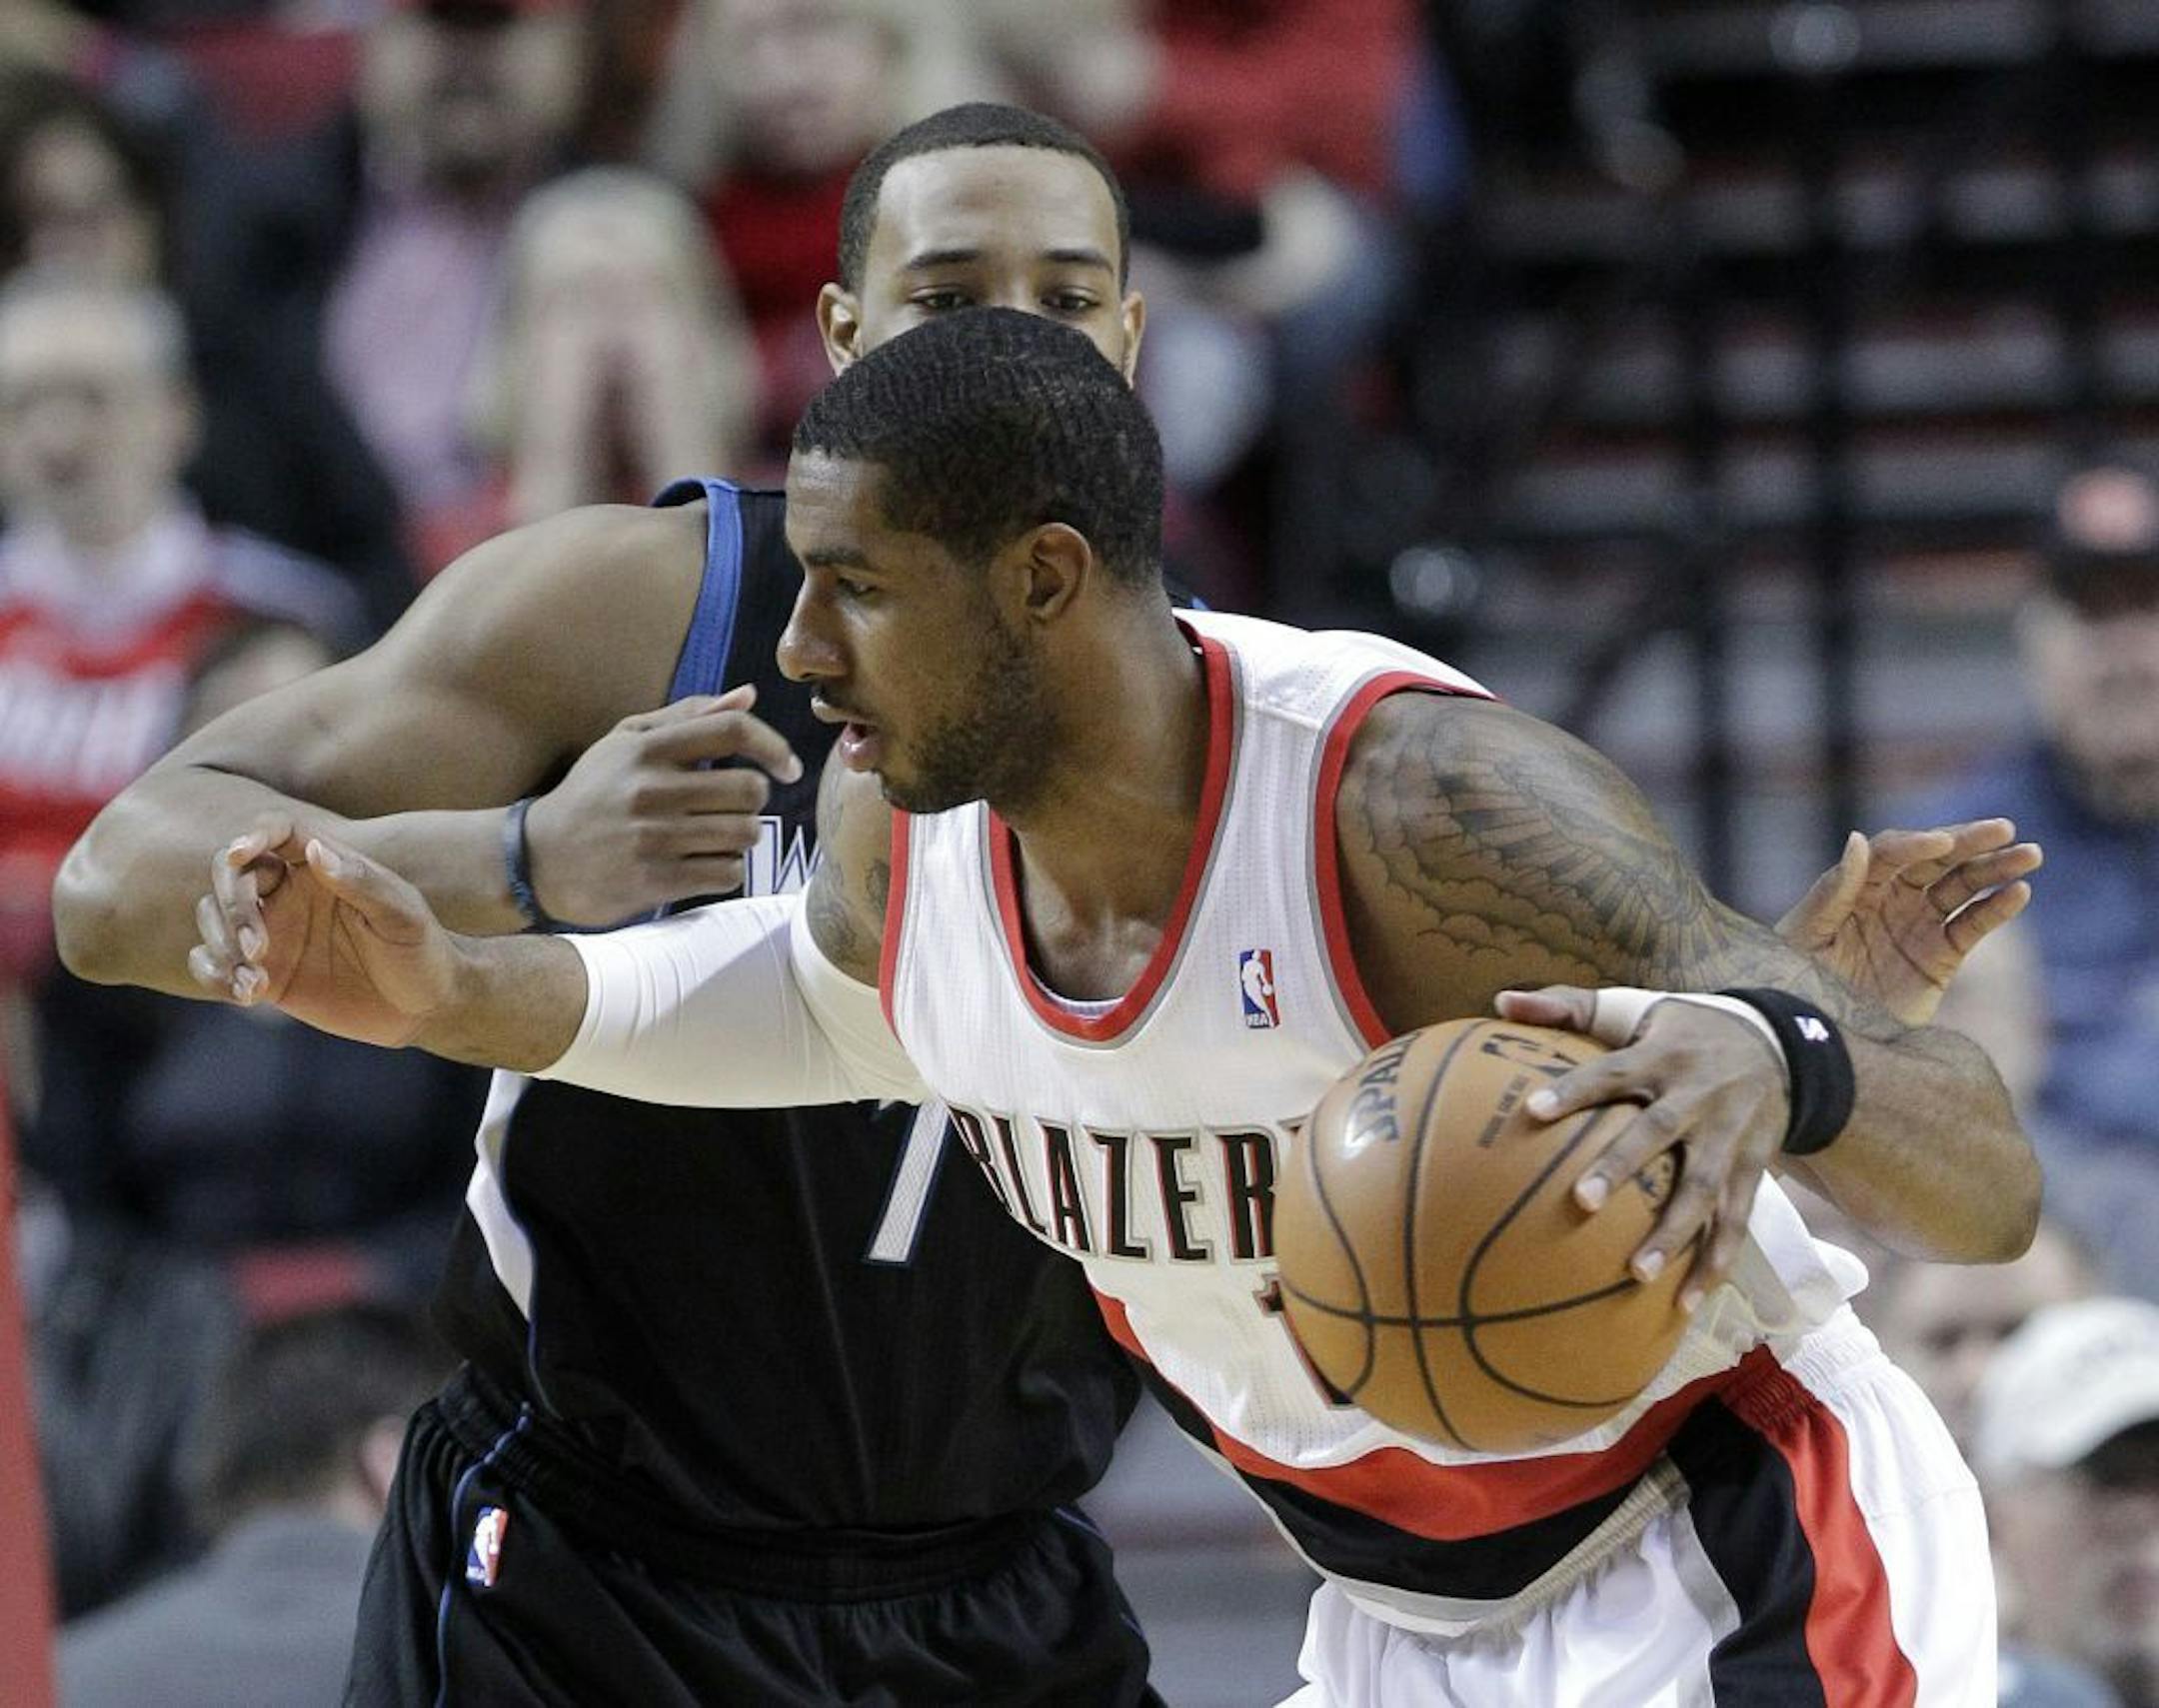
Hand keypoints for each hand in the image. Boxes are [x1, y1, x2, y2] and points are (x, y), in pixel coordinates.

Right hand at [190, 820, 459, 1046]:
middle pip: (230, 875)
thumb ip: (361, 882)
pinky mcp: (264, 973)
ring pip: (213, 919)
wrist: (425, 1008)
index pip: (276, 832)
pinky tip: (248, 994)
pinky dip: (213, 975)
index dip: (252, 836)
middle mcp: (290, 892)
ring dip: (220, 946)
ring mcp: (273, 932)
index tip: (241, 854)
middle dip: (231, 907)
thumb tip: (314, 849)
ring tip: (255, 983)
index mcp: (323, 866)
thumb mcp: (402, 916)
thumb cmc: (422, 950)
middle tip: (258, 948)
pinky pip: (213, 963)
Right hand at [522, 686, 802, 926]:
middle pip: (750, 789)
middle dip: (752, 800)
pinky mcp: (655, 881)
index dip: (773, 746)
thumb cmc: (594, 792)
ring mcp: (653, 838)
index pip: (732, 732)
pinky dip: (726, 868)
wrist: (540, 857)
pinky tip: (703, 862)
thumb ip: (688, 716)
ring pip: (744, 833)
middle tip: (732, 807)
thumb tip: (748, 695)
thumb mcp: (626, 742)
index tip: (788, 766)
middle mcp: (650, 791)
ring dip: (741, 836)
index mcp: (645, 749)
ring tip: (715, 835)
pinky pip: (727, 872)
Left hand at [1494, 985, 1787, 1312]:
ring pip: (1701, 1188)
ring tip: (1636, 1274)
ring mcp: (1727, 1137)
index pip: (1611, 1072)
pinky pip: (1735, 1220)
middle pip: (1657, 1132)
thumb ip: (1565, 1007)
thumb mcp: (1632, 1009)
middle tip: (1580, 1203)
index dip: (1575, 1090)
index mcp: (1660, 1056)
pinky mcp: (1751, 1169)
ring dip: (1673, 1233)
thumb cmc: (1681, 1032)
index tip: (1532, 1111)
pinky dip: (1715, 1262)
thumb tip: (1501, 1000)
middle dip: (1622, 1167)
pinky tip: (1687, 1303)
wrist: (1779, 1047)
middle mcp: (1696, 1095)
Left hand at [1776, 820, 2040, 1024]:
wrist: (1820, 1034)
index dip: (1916, 845)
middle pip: (1935, 860)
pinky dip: (1996, 909)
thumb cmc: (1796, 979)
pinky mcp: (1940, 956)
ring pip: (1962, 887)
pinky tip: (2019, 893)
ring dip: (1996, 868)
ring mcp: (1918, 924)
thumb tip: (1858, 839)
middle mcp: (1890, 897)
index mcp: (1854, 886)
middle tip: (2004, 829)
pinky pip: (1972, 926)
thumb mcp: (1808, 934)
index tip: (1941, 842)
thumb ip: (1833, 890)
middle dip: (1970, 842)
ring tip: (2029, 854)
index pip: (1891, 853)